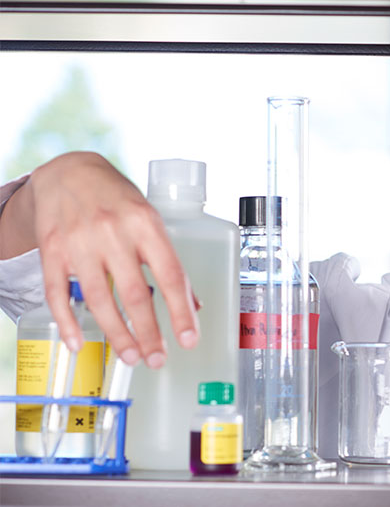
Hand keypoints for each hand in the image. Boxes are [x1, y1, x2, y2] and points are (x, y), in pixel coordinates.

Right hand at [6, 151, 198, 367]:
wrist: (68, 172)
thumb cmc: (118, 199)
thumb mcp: (150, 219)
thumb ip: (168, 260)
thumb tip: (193, 303)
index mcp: (145, 224)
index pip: (169, 275)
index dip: (181, 310)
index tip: (189, 339)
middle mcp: (112, 233)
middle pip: (134, 294)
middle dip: (148, 332)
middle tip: (157, 360)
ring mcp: (79, 243)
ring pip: (99, 299)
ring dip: (116, 334)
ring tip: (131, 357)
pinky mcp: (52, 251)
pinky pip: (58, 293)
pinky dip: (68, 322)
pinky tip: (79, 343)